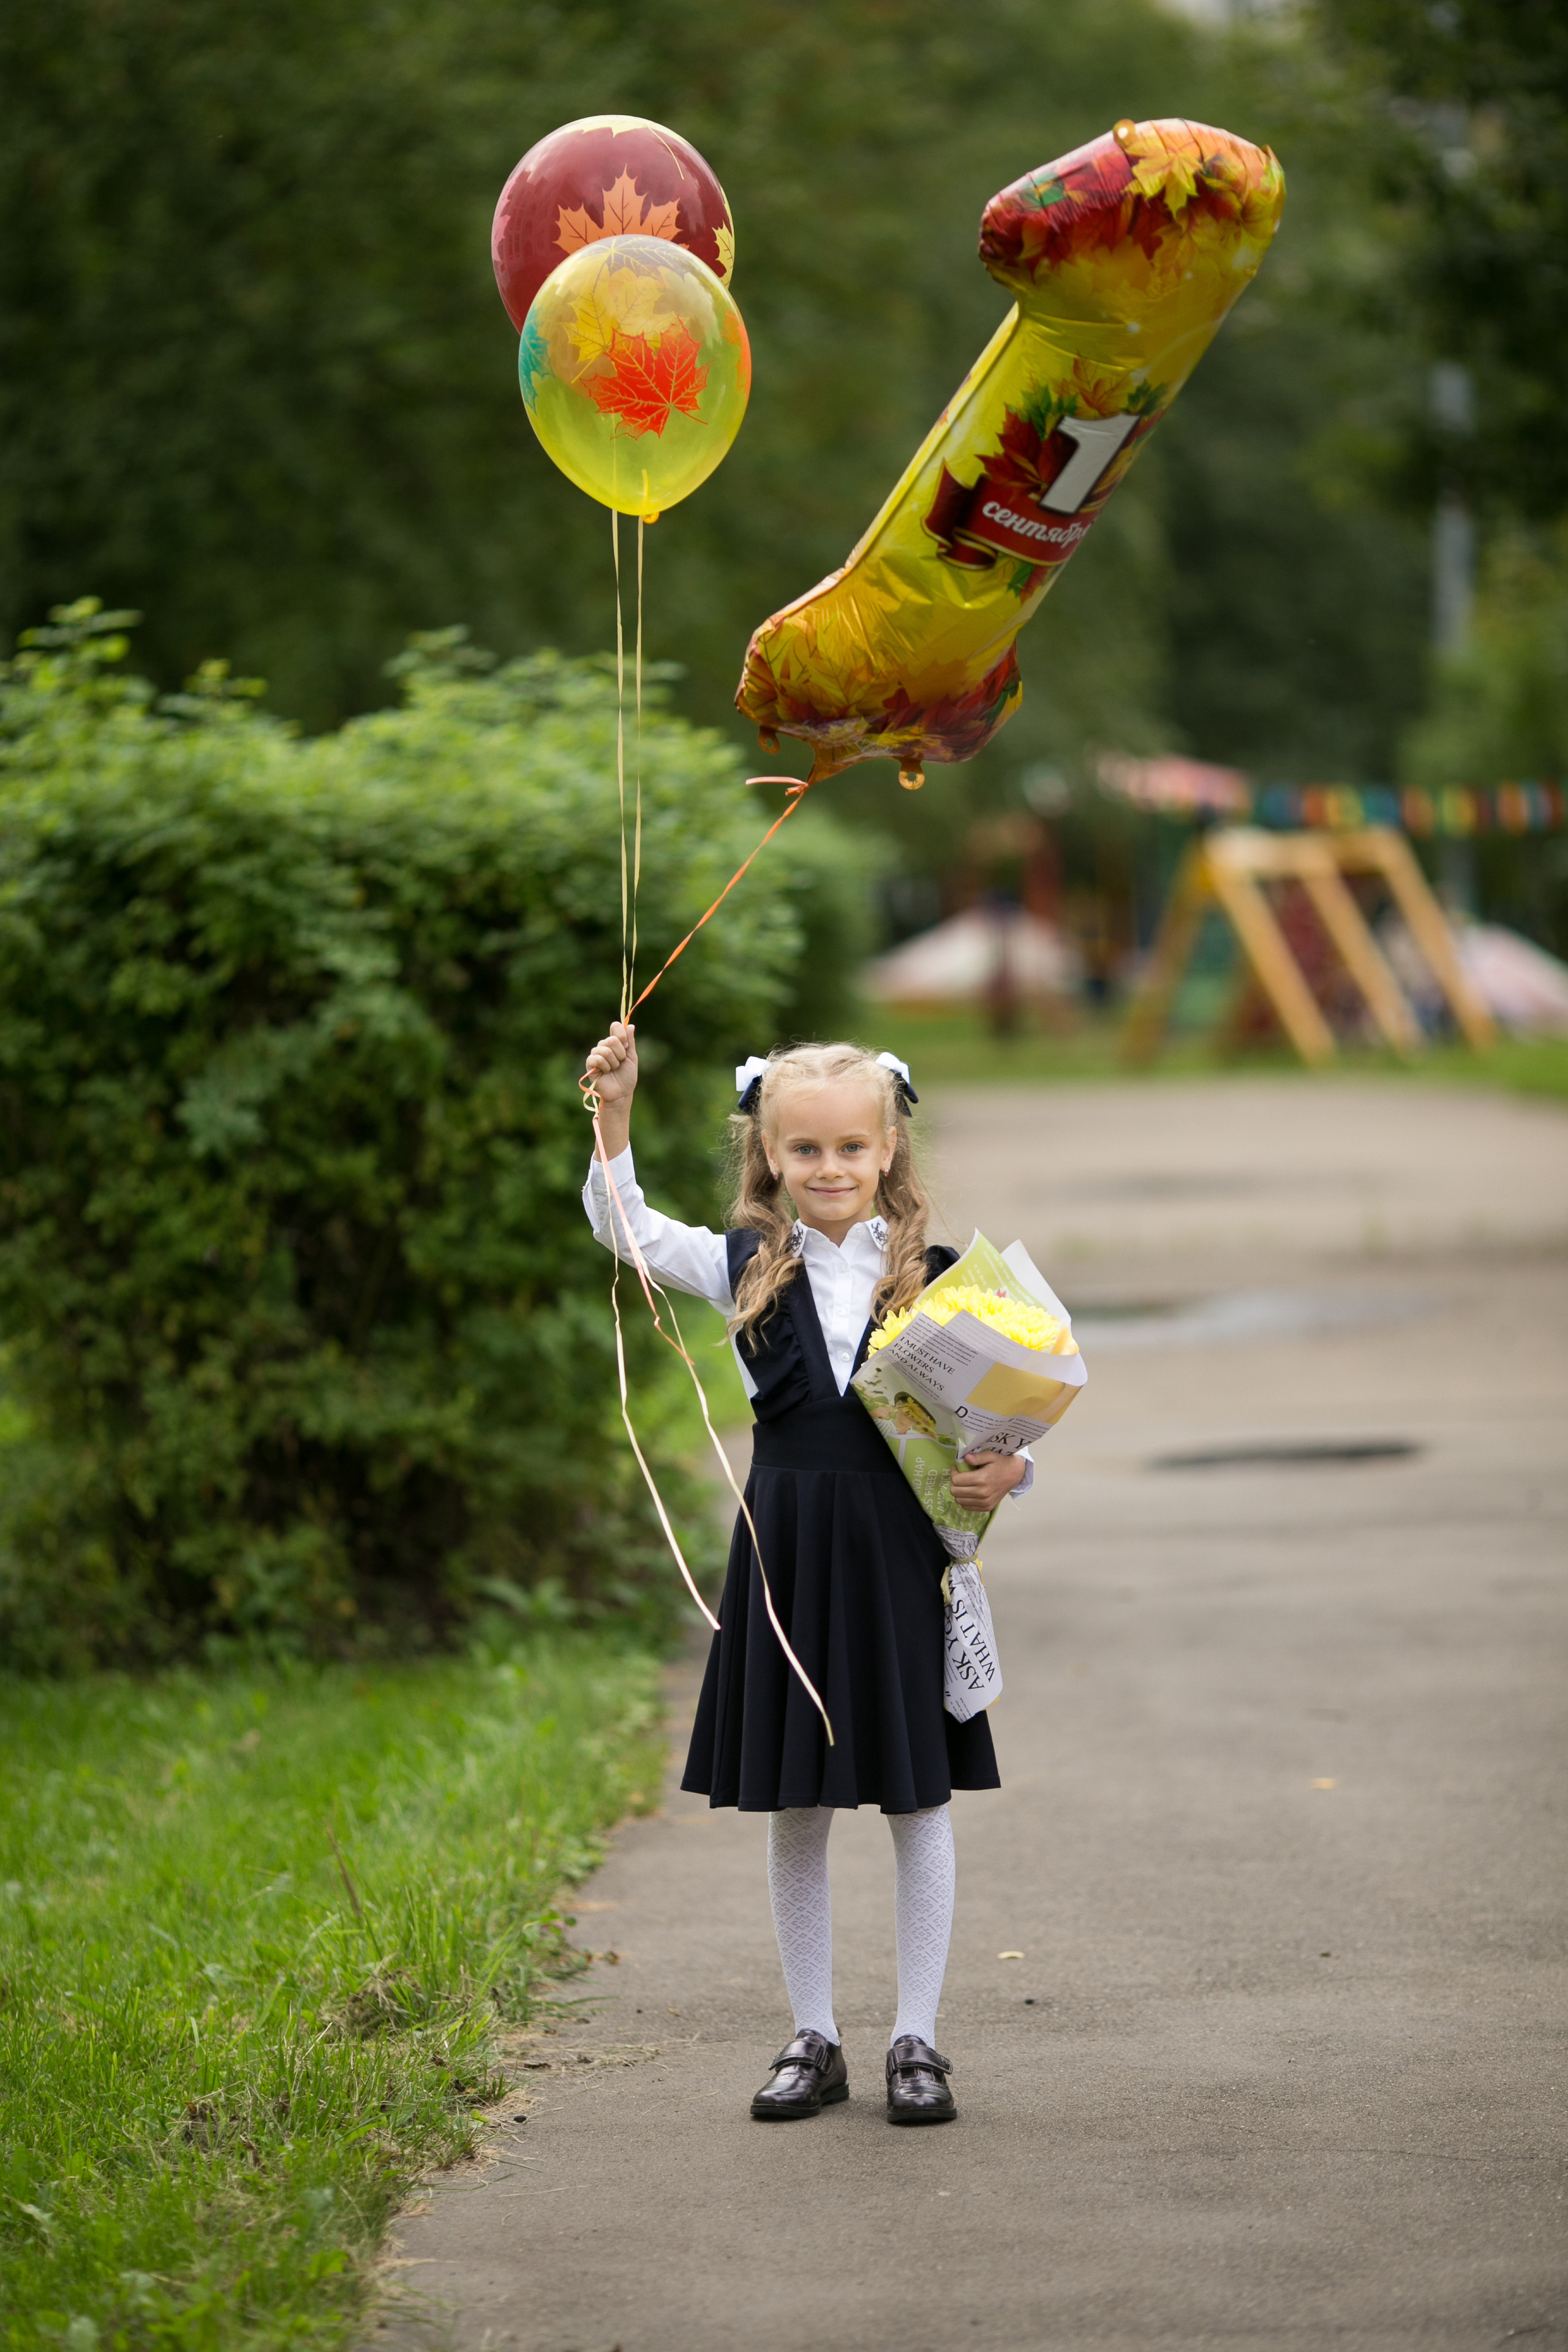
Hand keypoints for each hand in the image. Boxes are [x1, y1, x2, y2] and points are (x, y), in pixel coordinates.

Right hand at [583, 1020, 637, 1155]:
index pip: (615, 1026)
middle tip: (620, 1063)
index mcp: (615, 1043)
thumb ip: (630, 1042)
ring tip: (613, 1069)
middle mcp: (604, 1046)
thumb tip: (631, 1026)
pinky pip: (596, 1058)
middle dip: (620, 1053)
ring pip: (604, 1049)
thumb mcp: (631, 1058)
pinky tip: (605, 1072)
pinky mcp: (590, 1064)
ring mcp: (596, 1054)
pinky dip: (604, 1066)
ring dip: (613, 1062)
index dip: (621, 1034)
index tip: (626, 1045)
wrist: (621, 1093)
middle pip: (612, 1039)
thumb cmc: (627, 1077)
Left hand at [949, 1450, 1025, 1513]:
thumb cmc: (1001, 1463)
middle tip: (959, 1476)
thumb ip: (977, 1457)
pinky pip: (966, 1507)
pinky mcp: (986, 1508)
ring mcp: (985, 1502)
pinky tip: (969, 1492)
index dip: (953, 1473)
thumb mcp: (990, 1455)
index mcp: (982, 1479)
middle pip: (955, 1491)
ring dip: (958, 1492)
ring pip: (959, 1500)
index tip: (957, 1468)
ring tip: (964, 1484)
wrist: (1014, 1474)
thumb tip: (965, 1458)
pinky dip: (964, 1500)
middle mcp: (983, 1493)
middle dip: (954, 1483)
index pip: (956, 1480)